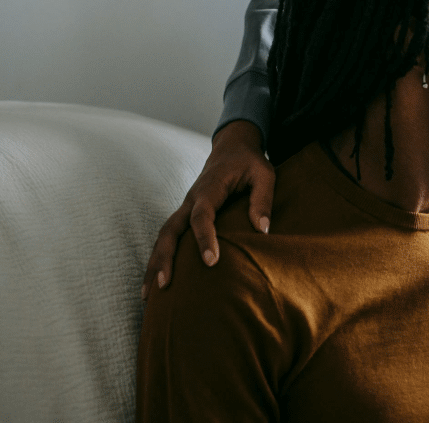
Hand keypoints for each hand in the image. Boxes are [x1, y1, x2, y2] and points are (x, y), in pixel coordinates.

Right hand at [141, 120, 274, 299]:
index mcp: (210, 188)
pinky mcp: (185, 215)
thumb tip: (264, 230)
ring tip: (149, 295)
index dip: (204, 238)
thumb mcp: (265, 175)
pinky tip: (156, 281)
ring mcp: (184, 207)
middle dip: (165, 257)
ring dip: (155, 263)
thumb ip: (263, 200)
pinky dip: (159, 258)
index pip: (202, 215)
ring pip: (163, 236)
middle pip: (170, 230)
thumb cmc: (250, 163)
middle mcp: (191, 199)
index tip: (211, 262)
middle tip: (164, 286)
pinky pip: (169, 237)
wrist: (232, 148)